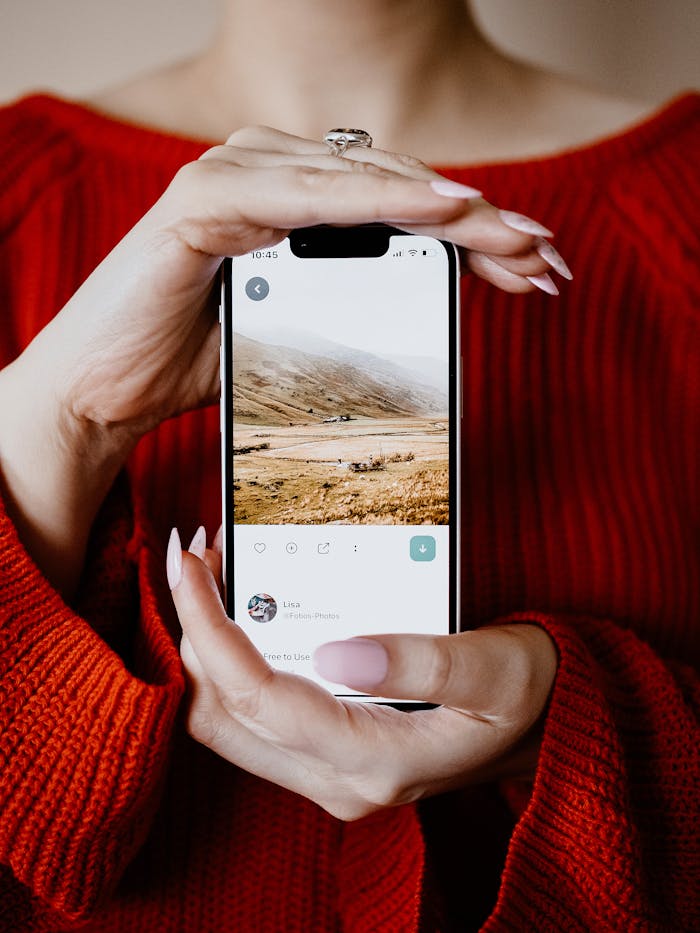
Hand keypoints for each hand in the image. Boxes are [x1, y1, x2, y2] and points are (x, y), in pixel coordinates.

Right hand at [0, 124, 567, 593]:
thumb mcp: (292, 328)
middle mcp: (264, 173)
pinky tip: (439, 207)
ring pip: (365, 181)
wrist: (104, 389)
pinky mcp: (203, 201)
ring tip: (516, 238)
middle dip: (480, 223)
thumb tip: (425, 302)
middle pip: (396, 186)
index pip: (398, 205)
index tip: (531, 267)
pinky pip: (308, 196)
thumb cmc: (190, 358)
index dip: (472, 231)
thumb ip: (345, 300)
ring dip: (449, 209)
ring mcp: (233, 177)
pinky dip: (376, 200)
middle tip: (545, 256)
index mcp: (287, 200)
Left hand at [170, 527, 557, 820]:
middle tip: (195, 557)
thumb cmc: (529, 693)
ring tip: (211, 575)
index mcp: (377, 762)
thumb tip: (337, 651)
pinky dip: (230, 663)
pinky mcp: (327, 759)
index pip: (260, 698)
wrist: (546, 727)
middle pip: (222, 716)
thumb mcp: (496, 670)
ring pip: (226, 723)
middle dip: (193, 632)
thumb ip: (425, 666)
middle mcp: (339, 782)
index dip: (211, 628)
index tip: (191, 562)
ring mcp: (328, 776)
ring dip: (205, 649)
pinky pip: (250, 719)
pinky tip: (241, 610)